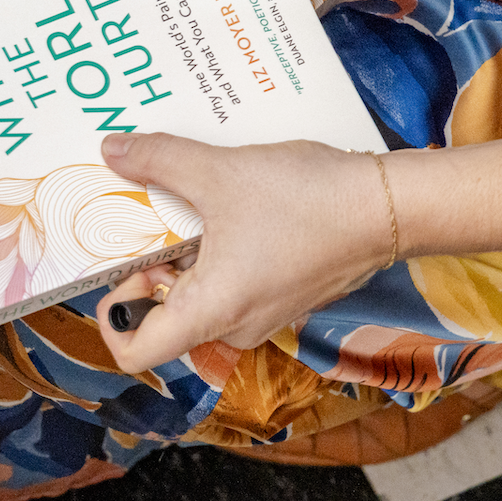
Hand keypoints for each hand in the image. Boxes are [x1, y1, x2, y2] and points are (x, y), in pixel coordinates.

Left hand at [92, 133, 393, 373]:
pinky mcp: (282, 294)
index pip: (134, 350)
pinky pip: (230, 280)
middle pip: (162, 313)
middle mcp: (233, 326)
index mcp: (209, 313)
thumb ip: (158, 161)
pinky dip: (217, 247)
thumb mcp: (219, 172)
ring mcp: (261, 313)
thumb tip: (111, 150)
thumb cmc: (308, 201)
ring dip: (185, 248)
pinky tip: (226, 202)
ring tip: (187, 196)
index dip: (110, 313)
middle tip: (146, 210)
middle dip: (148, 263)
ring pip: (197, 291)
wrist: (390, 206)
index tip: (116, 264)